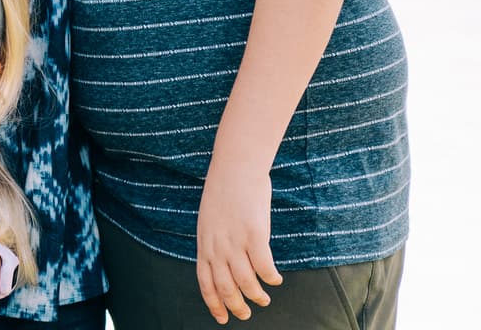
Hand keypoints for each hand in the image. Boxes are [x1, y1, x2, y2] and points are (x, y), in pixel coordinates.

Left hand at [195, 157, 280, 323]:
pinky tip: (275, 280)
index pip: (205, 282)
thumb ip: (214, 240)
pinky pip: (264, 266)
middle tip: (246, 314)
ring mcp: (235, 240)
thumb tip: (223, 260)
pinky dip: (270, 277)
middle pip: (225, 287)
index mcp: (204, 242)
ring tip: (264, 299)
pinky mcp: (254, 233)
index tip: (222, 318)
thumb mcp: (209, 218)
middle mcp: (217, 245)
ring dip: (256, 295)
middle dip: (236, 305)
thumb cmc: (225, 189)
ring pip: (245, 281)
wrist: (235, 165)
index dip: (214, 303)